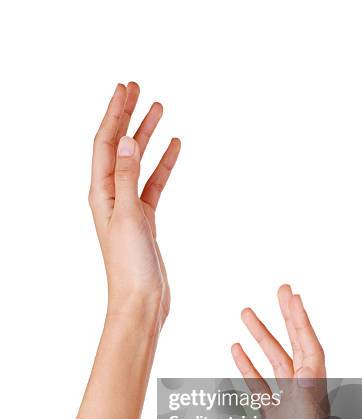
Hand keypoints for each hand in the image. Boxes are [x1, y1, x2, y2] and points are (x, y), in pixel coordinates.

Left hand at [89, 82, 180, 324]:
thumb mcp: (128, 217)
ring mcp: (129, 207)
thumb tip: (125, 140)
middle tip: (138, 89)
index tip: (125, 88)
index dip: (114, 114)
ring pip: (138, 162)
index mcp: (101, 194)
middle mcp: (111, 197)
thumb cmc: (130, 266)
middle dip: (127, 117)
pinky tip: (173, 147)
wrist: (141, 300)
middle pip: (119, 147)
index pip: (106, 144)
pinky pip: (154, 183)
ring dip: (146, 136)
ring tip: (159, 110)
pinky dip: (163, 164)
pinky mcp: (145, 219)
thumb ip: (126, 178)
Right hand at [232, 284, 325, 418]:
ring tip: (246, 314)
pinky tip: (236, 351)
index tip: (290, 296)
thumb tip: (307, 372)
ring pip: (275, 364)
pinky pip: (261, 385)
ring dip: (263, 338)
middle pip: (296, 349)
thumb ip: (302, 410)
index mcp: (313, 401)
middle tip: (278, 290)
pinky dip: (249, 366)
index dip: (301, 321)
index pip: (310, 351)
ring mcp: (288, 408)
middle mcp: (304, 399)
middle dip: (287, 319)